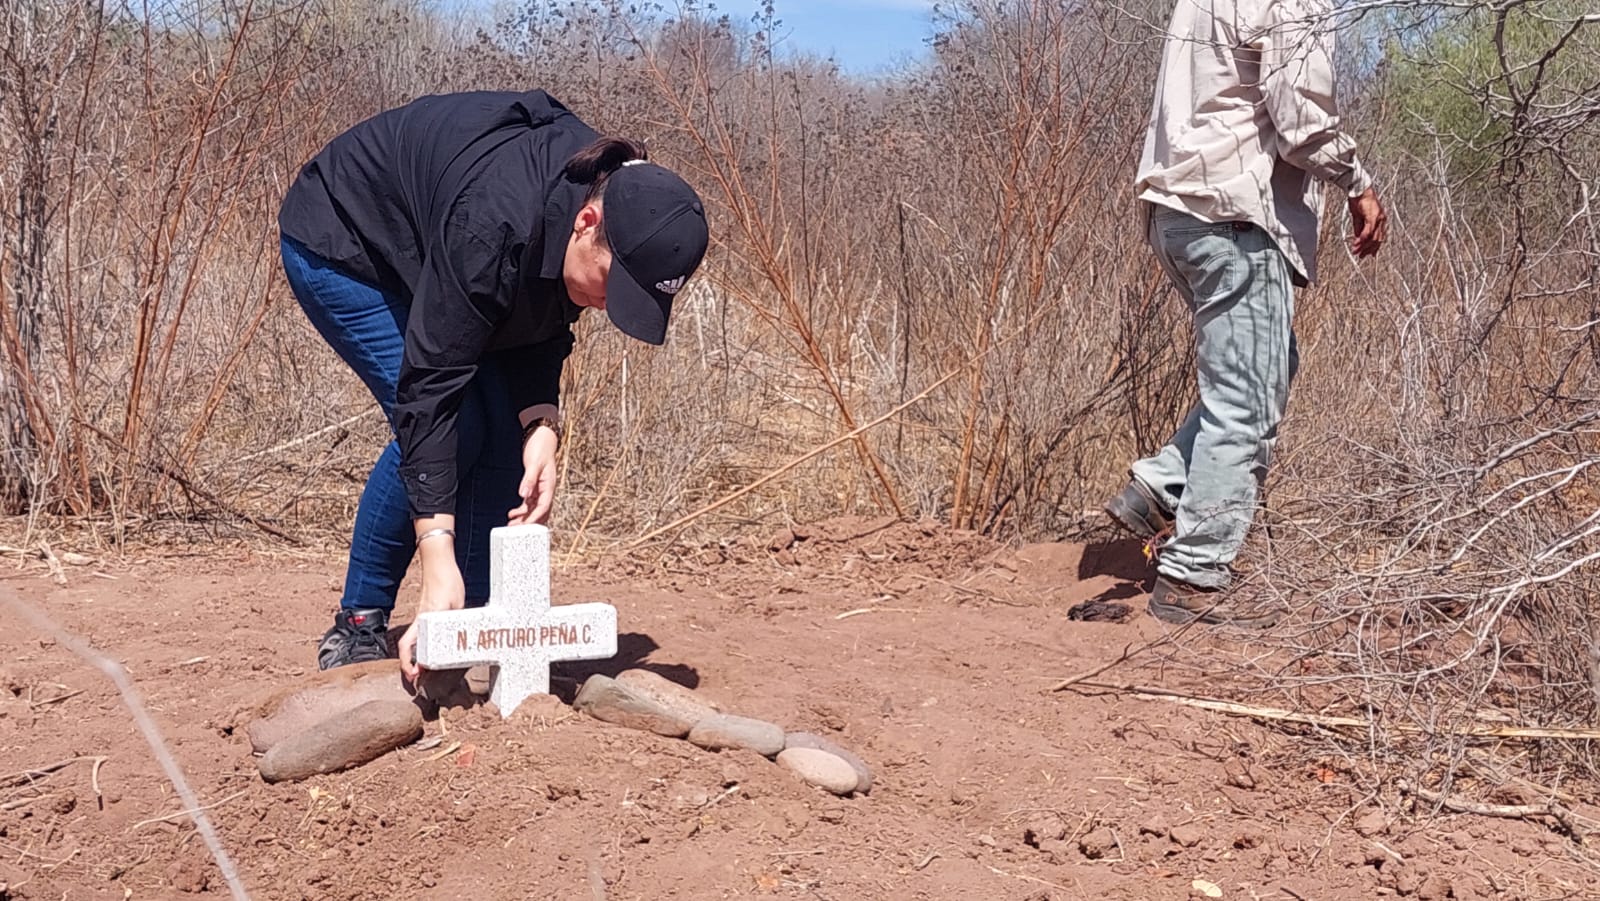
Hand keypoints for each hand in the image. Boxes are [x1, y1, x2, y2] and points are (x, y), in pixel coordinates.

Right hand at [398, 549, 464, 680]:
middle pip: (407, 647)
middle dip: (409, 664)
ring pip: (413, 640)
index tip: (413, 675)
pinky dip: (423, 644)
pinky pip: (422, 632)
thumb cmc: (448, 580)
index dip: (406, 663)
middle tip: (418, 679)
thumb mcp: (456, 604)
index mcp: (424, 621)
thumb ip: (455, 621)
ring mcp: (422, 616)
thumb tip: (459, 640)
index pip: (407, 645)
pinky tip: (434, 648)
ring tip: (424, 669)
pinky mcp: (427, 611)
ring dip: (416, 656)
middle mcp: (420, 620)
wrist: (439, 562)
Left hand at [507, 425, 558, 525]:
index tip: (526, 526)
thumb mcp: (534, 464)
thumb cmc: (541, 449)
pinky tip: (512, 513)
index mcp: (549, 485)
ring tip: (512, 524)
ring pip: (533, 509)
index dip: (535, 518)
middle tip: (516, 530)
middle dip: (529, 522)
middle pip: (539, 512)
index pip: (544, 507)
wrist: (543, 438)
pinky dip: (521, 509)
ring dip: (524, 518)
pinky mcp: (534, 487)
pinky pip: (529, 503)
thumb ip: (529, 479)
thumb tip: (524, 494)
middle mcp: (546, 490)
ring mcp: (540, 489)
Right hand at [1348, 187, 1386, 257]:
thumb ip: (1359, 228)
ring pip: (1373, 237)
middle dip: (1368, 249)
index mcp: (1380, 219)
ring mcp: (1379, 218)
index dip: (1374, 247)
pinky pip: (1368, 232)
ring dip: (1364, 246)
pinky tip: (1357, 244)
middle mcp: (1381, 219)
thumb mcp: (1358, 216)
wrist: (1358, 189)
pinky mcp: (1373, 217)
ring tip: (1357, 251)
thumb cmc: (1359, 199)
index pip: (1379, 236)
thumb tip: (1358, 237)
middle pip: (1377, 239)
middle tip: (1361, 255)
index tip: (1369, 254)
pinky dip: (1362, 239)